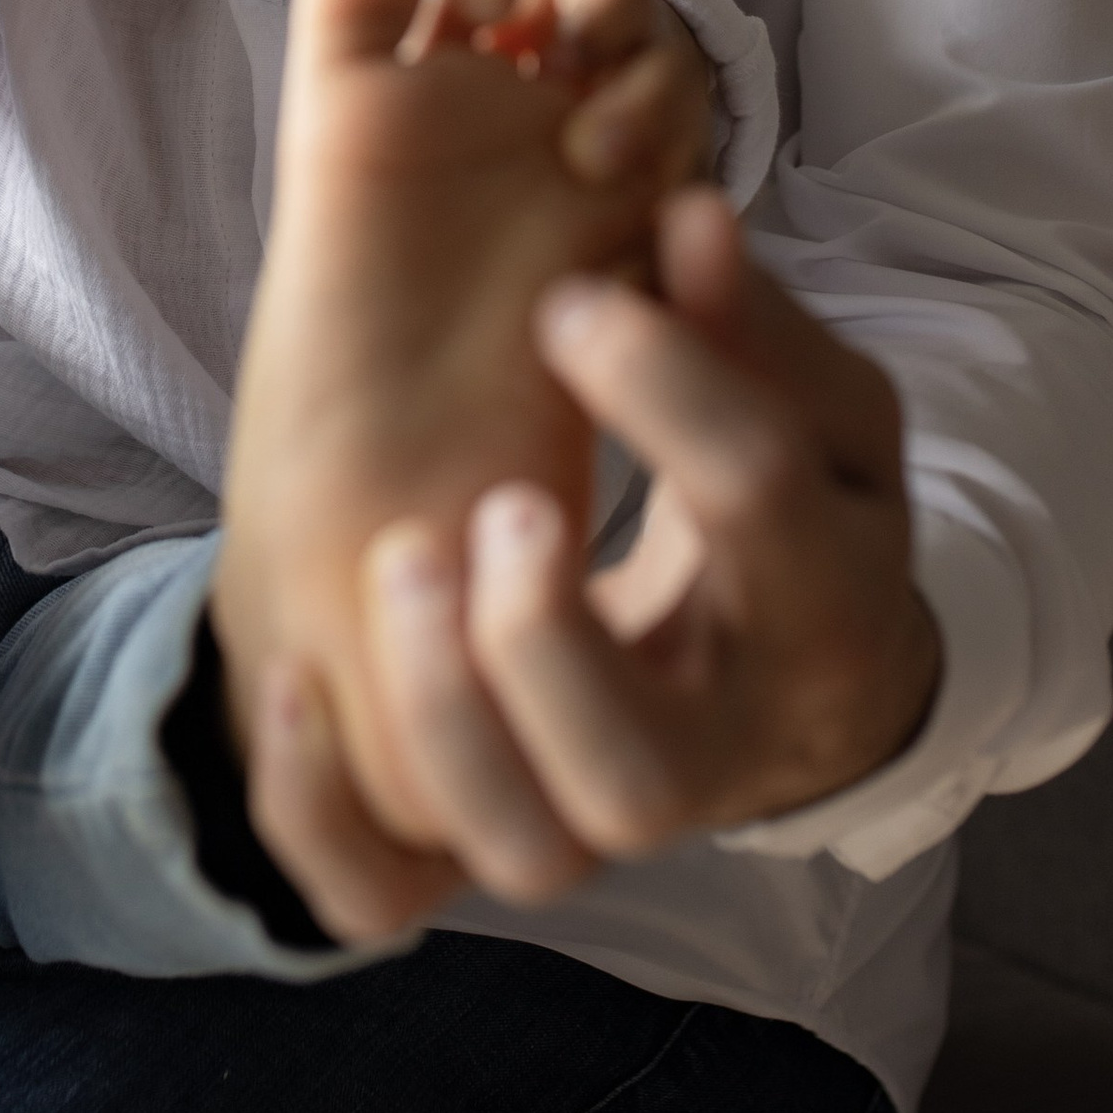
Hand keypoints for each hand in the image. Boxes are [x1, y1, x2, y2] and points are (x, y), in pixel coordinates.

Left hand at [353, 188, 939, 881]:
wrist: (801, 669)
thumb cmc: (793, 505)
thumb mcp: (811, 406)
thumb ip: (744, 319)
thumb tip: (686, 216)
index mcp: (824, 605)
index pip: (759, 508)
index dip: (669, 392)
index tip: (570, 301)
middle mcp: (725, 748)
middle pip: (637, 780)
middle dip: (543, 645)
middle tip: (497, 501)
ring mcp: (609, 815)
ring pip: (527, 854)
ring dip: (442, 720)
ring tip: (398, 557)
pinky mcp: (507, 839)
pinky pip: (389, 896)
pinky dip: (321, 810)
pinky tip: (287, 681)